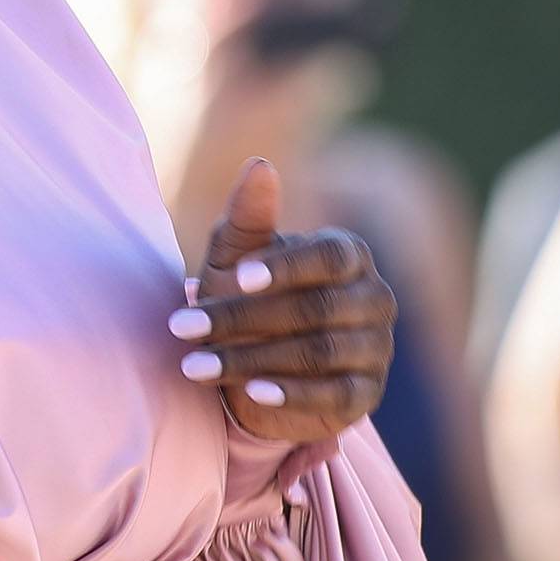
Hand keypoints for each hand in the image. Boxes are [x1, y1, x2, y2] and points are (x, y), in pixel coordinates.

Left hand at [168, 158, 394, 443]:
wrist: (254, 367)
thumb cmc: (245, 299)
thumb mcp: (235, 261)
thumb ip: (248, 216)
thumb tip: (260, 165)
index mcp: (350, 255)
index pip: (331, 256)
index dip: (286, 267)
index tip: (237, 278)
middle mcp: (374, 298)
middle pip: (318, 308)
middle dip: (244, 319)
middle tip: (183, 328)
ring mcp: (376, 348)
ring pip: (320, 353)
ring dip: (252, 360)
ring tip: (195, 366)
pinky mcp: (366, 395)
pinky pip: (335, 395)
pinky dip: (292, 395)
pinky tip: (251, 394)